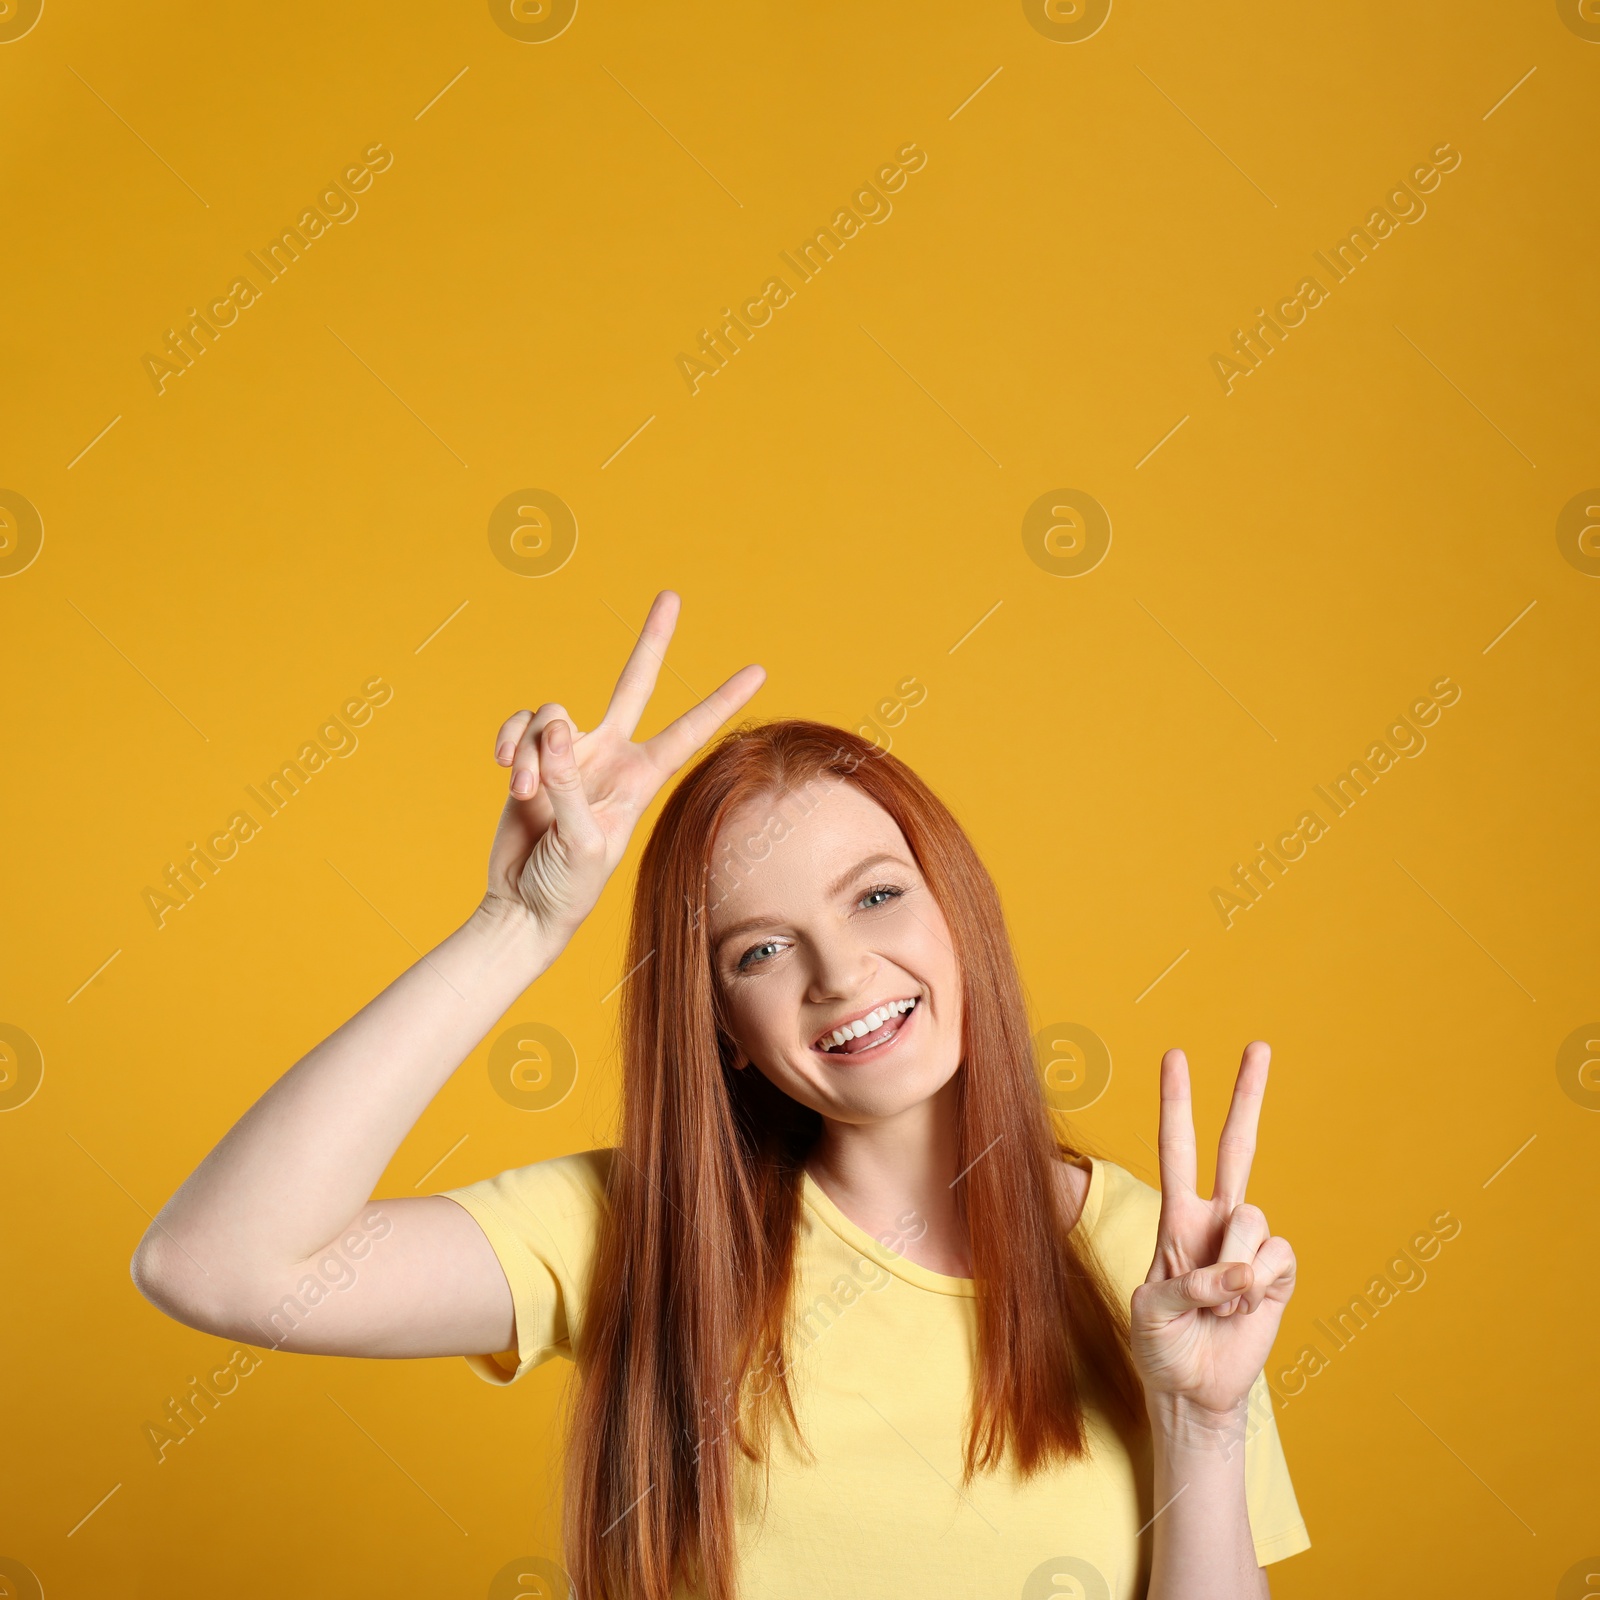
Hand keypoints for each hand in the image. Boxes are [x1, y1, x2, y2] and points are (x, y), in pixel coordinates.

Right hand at [481, 590, 764, 944]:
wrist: (522, 908)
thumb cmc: (566, 887)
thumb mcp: (583, 842)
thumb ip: (569, 783)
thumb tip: (554, 729)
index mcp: (640, 779)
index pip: (688, 731)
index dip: (720, 700)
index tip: (758, 671)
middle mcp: (610, 757)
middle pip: (635, 684)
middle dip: (651, 641)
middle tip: (671, 596)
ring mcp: (569, 755)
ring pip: (553, 714)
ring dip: (534, 751)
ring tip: (527, 793)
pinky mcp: (530, 760)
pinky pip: (521, 726)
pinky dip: (510, 743)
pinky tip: (507, 772)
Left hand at [1129, 1041, 1296, 1422]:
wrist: (1193, 1391)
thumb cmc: (1161, 1346)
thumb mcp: (1148, 1312)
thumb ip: (1186, 1285)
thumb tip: (1238, 1274)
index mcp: (1176, 1217)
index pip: (1177, 1147)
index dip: (1176, 1103)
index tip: (1176, 1054)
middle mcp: (1215, 1221)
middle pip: (1236, 1145)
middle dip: (1247, 1095)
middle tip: (1258, 1044)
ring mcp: (1249, 1246)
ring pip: (1252, 1215)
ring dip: (1233, 1263)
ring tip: (1217, 1302)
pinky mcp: (1278, 1275)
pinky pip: (1276, 1257)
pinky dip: (1256, 1285)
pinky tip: (1244, 1308)